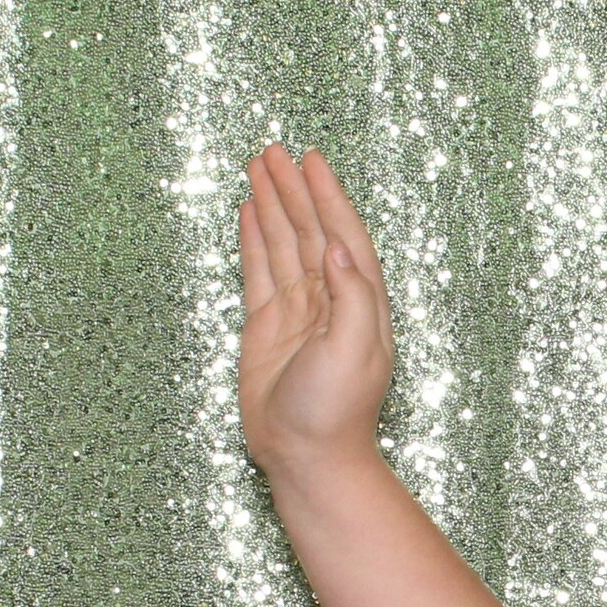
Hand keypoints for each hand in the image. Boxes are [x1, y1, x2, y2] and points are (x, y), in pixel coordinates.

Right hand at [237, 142, 394, 478]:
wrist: (307, 456)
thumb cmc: (336, 411)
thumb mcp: (355, 349)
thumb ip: (351, 294)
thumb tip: (336, 245)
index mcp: (359, 301)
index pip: (343, 234)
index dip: (328, 195)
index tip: (311, 160)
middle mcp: (329, 299)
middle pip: (310, 229)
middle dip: (293, 189)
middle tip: (272, 150)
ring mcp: (297, 311)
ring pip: (282, 244)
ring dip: (272, 205)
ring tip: (257, 166)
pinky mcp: (266, 326)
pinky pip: (259, 271)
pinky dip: (254, 239)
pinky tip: (248, 212)